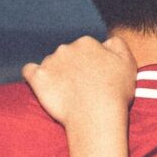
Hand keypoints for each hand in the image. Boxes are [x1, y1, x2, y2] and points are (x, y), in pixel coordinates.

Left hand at [23, 35, 137, 128]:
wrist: (96, 115)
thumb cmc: (115, 92)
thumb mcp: (128, 63)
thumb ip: (117, 45)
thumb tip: (106, 41)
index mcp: (87, 43)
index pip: (84, 49)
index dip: (89, 63)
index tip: (93, 78)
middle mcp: (66, 48)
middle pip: (66, 55)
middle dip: (71, 67)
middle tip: (80, 87)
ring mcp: (50, 62)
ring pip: (50, 63)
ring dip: (55, 73)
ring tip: (64, 92)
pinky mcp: (38, 78)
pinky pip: (28, 71)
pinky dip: (33, 76)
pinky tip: (40, 84)